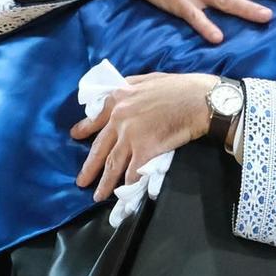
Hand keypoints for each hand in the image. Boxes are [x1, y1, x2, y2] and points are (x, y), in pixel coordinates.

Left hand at [72, 73, 214, 199]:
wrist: (198, 100)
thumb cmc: (179, 87)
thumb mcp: (147, 79)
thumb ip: (130, 87)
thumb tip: (123, 92)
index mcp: (117, 98)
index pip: (96, 118)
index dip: (85, 129)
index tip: (76, 136)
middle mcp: (119, 118)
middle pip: (100, 148)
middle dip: (90, 167)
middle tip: (82, 181)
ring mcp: (130, 136)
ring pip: (113, 164)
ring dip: (105, 183)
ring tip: (99, 196)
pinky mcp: (144, 150)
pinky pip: (133, 172)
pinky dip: (129, 184)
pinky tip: (126, 193)